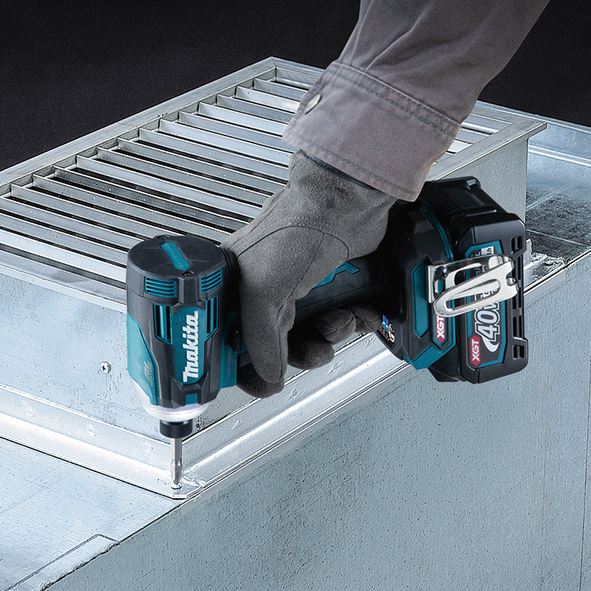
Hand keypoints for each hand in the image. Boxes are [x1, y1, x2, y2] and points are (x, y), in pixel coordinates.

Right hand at [221, 151, 395, 396]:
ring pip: (311, 336)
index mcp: (236, 288)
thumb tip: (266, 373)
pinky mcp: (332, 287)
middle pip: (276, 345)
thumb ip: (261, 337)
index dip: (244, 364)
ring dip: (331, 336)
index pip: (231, 339)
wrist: (348, 202)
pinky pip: (340, 321)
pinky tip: (359, 312)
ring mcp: (300, 290)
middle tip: (313, 350)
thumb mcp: (264, 288)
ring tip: (340, 321)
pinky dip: (354, 322)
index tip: (260, 381)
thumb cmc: (296, 227)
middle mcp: (265, 291)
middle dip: (299, 353)